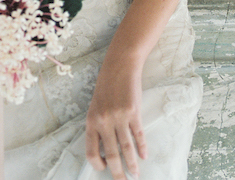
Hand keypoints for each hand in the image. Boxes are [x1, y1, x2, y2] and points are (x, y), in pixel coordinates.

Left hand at [85, 59, 146, 178]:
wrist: (120, 66)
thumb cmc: (107, 87)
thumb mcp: (96, 107)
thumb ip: (98, 126)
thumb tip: (105, 150)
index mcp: (91, 121)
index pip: (91, 152)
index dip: (98, 164)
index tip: (105, 168)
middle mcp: (104, 121)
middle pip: (111, 155)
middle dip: (118, 173)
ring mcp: (119, 117)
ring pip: (126, 148)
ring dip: (132, 164)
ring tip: (136, 175)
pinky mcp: (134, 112)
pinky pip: (138, 135)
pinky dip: (141, 148)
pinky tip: (144, 156)